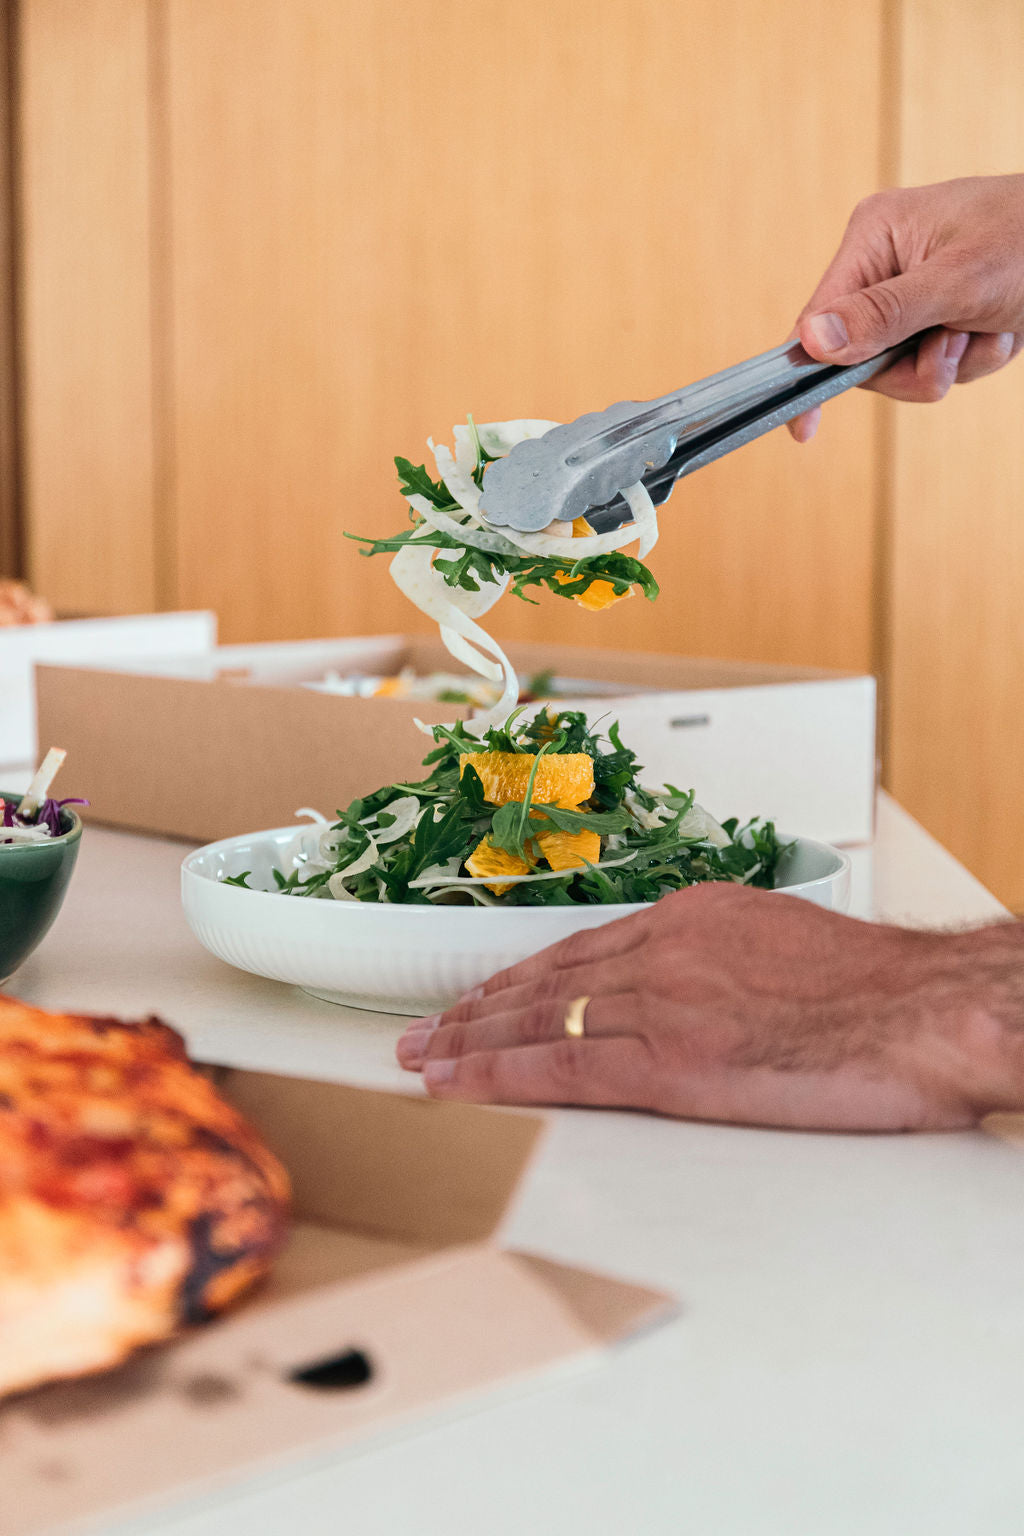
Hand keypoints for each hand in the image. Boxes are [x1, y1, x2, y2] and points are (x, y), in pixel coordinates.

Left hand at [396, 884, 1023, 1131]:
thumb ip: (724, 960)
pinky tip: (461, 1084)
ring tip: (423, 1058)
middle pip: (546, 978)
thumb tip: (700, 990)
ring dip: (472, 1041)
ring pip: (539, 1020)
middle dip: (478, 1007)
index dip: (522, 978)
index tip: (483, 997)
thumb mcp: (784, 942)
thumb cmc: (876, 990)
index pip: (582, 948)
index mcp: (694, 917)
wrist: (924, 1012)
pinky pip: (562, 1068)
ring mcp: (662, 1002)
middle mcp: (665, 949)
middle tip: (425, 1029)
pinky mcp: (670, 1060)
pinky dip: (500, 1076)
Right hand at [788, 174, 1023, 441]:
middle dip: (916, 366)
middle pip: (863, 357)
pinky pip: (940, 367)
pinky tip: (1002, 327)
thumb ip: (883, 315)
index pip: (819, 318)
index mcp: (875, 236)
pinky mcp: (945, 315)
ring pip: (905, 370)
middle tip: (954, 346)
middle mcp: (888, 264)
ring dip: (955, 364)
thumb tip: (813, 342)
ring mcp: (917, 293)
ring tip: (990, 327)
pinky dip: (976, 358)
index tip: (802, 427)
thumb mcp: (958, 282)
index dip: (811, 372)